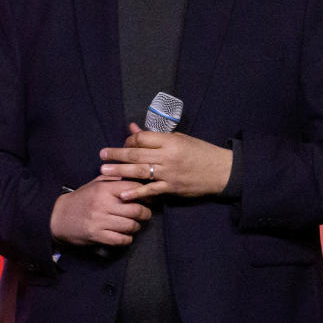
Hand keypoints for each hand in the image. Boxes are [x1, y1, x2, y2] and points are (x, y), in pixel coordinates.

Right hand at [49, 178, 151, 246]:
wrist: (58, 216)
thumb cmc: (80, 199)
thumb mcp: (94, 184)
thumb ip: (113, 179)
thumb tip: (133, 176)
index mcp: (103, 189)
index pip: (133, 189)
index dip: (144, 194)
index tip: (146, 198)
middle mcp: (102, 204)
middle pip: (136, 209)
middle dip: (145, 213)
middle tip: (145, 214)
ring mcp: (100, 221)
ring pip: (131, 226)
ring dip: (137, 227)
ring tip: (135, 224)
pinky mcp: (97, 235)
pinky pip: (121, 240)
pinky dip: (127, 239)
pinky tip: (125, 235)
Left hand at [99, 123, 232, 200]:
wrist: (221, 171)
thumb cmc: (199, 151)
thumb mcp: (178, 138)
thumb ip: (154, 136)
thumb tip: (132, 128)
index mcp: (170, 141)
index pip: (142, 138)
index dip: (129, 140)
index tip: (123, 144)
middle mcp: (168, 156)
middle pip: (137, 154)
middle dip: (117, 154)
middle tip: (101, 155)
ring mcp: (169, 173)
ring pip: (140, 171)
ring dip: (120, 171)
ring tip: (104, 171)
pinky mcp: (172, 188)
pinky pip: (151, 190)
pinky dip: (136, 192)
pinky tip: (123, 194)